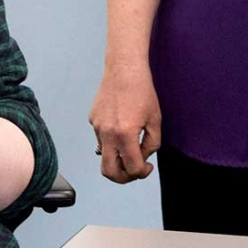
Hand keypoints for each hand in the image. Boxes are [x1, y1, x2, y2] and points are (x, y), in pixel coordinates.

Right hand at [88, 63, 161, 182]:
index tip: (148, 167)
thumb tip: (143, 157)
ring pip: (105, 154)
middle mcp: (107, 134)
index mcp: (125, 135)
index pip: (132, 168)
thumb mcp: (155, 120)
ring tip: (131, 143)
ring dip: (118, 156)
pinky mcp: (93, 120)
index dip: (143, 172)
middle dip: (123, 177)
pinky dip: (112, 140)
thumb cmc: (142, 91)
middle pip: (109, 172)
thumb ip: (152, 144)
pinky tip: (122, 124)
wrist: (124, 69)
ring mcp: (97, 127)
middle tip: (134, 170)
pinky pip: (102, 139)